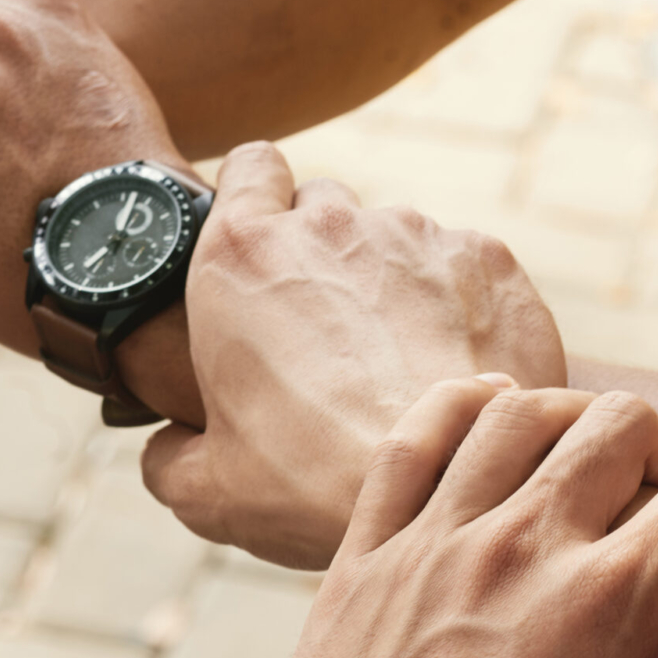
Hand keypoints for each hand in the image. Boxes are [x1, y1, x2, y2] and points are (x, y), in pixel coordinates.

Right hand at [143, 144, 568, 569]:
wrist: (442, 488)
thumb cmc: (310, 485)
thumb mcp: (205, 490)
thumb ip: (170, 454)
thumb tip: (170, 450)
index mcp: (241, 257)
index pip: (247, 167)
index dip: (253, 199)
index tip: (258, 247)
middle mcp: (328, 226)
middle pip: (320, 204)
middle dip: (318, 252)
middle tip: (322, 334)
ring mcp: (414, 235)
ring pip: (393, 237)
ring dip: (386, 283)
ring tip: (393, 365)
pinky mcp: (487, 260)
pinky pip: (460, 264)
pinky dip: (453, 304)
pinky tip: (448, 366)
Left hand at [269, 378, 657, 657]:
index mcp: (613, 607)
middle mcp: (524, 551)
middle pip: (619, 424)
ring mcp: (434, 545)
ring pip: (513, 412)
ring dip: (562, 416)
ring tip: (574, 453)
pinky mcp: (361, 559)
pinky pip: (408, 443)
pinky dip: (455, 408)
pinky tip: (482, 416)